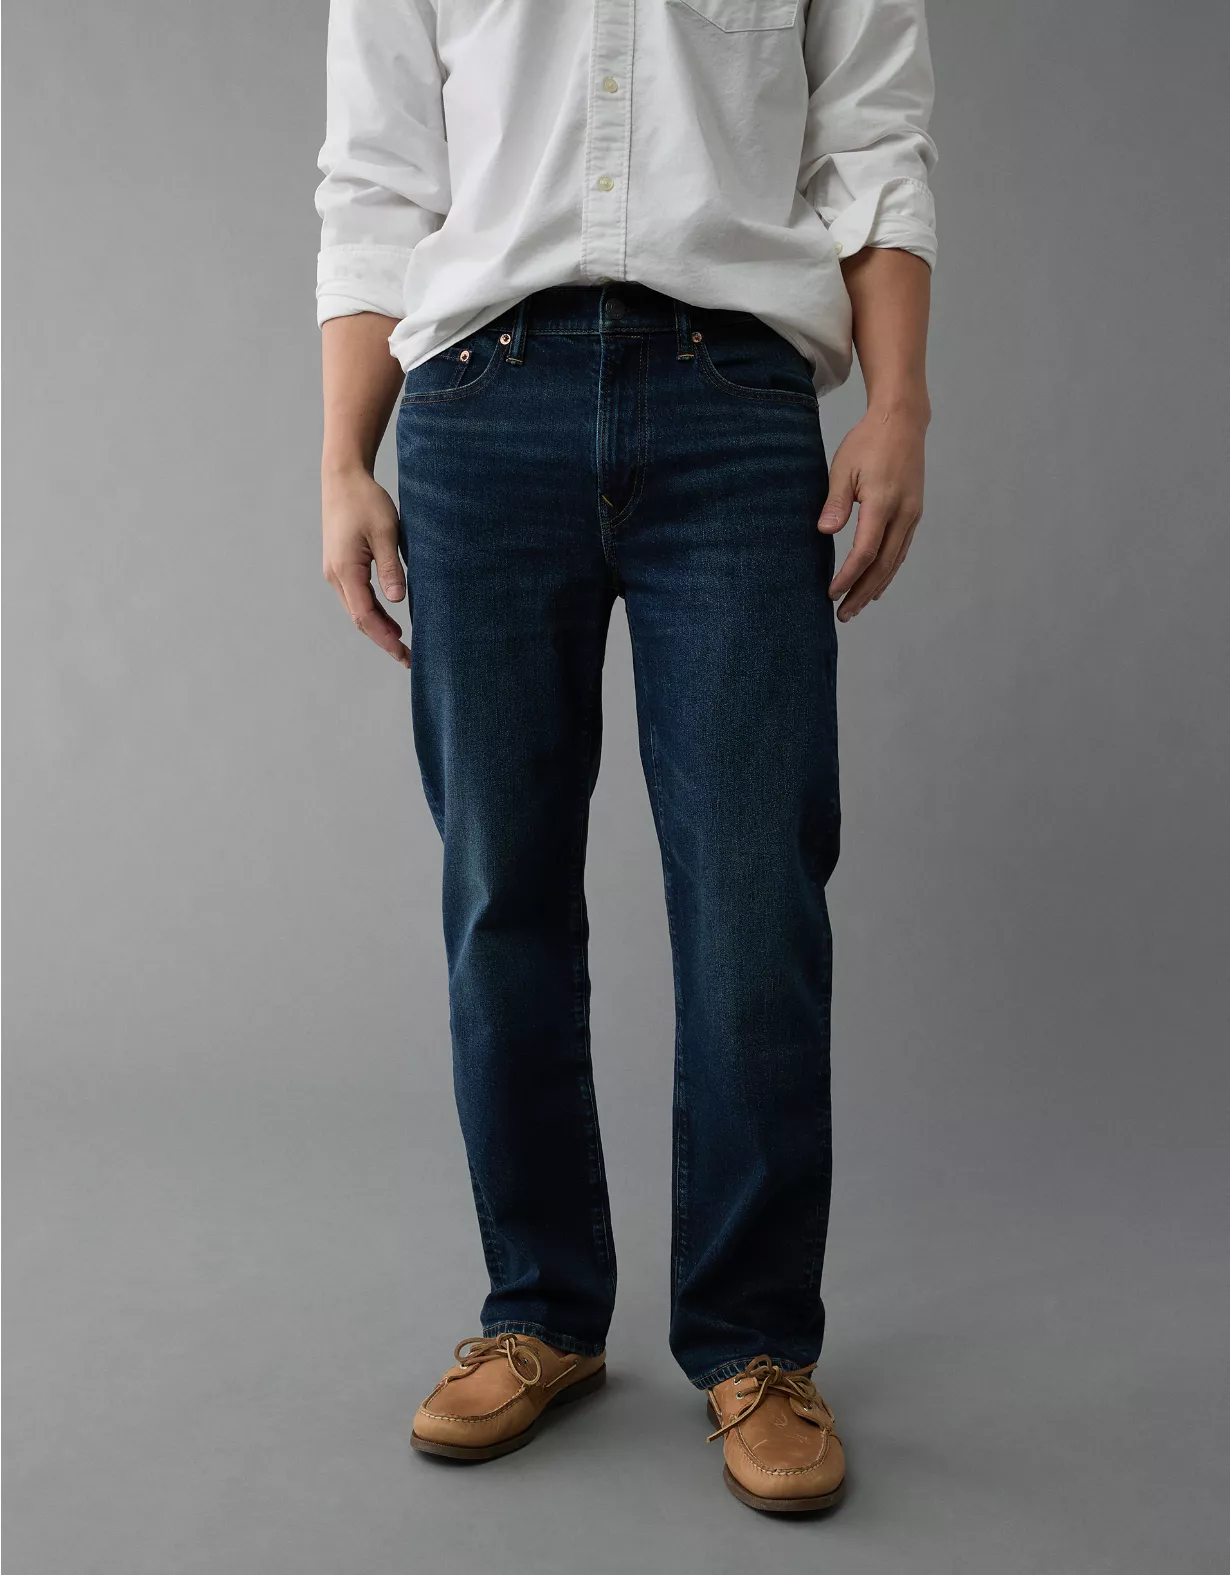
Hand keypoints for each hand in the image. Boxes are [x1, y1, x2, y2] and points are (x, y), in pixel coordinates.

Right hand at [322, 466, 409, 667]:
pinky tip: (389, 620)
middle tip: (408, 659)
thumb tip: (397, 600)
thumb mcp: (385, 532)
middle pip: (360, 619)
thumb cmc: (366, 501)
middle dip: (383, 640)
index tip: (404, 653)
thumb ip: (390, 567)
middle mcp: (336, 576)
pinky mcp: (340, 567)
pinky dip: (373, 613)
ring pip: (357, 610)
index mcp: (345, 570)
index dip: (385, 637)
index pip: (366, 615)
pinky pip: (356, 598)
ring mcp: (335, 572)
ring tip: (402, 645)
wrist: (343, 478)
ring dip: (378, 628)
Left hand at [818, 403, 926, 621]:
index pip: (865, 552)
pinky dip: (887, 572)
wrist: (902, 422)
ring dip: (875, 587)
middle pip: (883, 565)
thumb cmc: (868, 442)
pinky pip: (900, 551)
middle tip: (843, 615)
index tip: (831, 593)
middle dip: (861, 593)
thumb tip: (825, 532)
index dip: (848, 577)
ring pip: (894, 562)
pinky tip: (876, 584)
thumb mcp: (843, 467)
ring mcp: (912, 515)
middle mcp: (903, 513)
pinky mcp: (914, 513)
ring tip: (856, 607)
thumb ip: (835, 502)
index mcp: (883, 502)